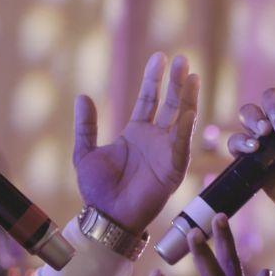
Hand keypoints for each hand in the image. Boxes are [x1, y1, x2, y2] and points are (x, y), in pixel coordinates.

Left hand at [72, 53, 198, 234]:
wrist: (105, 217)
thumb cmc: (97, 190)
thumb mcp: (85, 152)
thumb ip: (86, 125)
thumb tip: (82, 96)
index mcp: (136, 134)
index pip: (149, 100)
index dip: (154, 79)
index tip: (159, 57)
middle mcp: (155, 140)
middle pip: (170, 104)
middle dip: (176, 82)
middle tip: (181, 59)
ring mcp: (166, 153)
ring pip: (181, 120)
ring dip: (187, 99)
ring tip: (192, 76)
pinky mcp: (172, 170)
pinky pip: (181, 146)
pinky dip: (185, 130)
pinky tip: (189, 112)